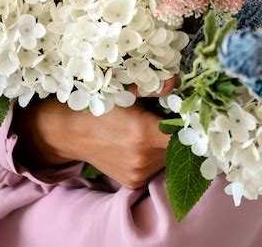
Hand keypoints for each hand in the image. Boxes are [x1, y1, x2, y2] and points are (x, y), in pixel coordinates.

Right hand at [12, 75, 178, 189]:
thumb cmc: (96, 106)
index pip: (184, 134)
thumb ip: (152, 86)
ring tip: (149, 128)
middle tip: (167, 115)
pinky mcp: (133, 182)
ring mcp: (137, 174)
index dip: (191, 123)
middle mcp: (142, 159)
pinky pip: (156, 168)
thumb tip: (176, 80)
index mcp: (143, 134)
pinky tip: (140, 142)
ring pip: (168, 158)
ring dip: (166, 145)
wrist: (69, 132)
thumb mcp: (123, 90)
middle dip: (177, 132)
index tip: (193, 114)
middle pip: (178, 146)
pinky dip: (155, 155)